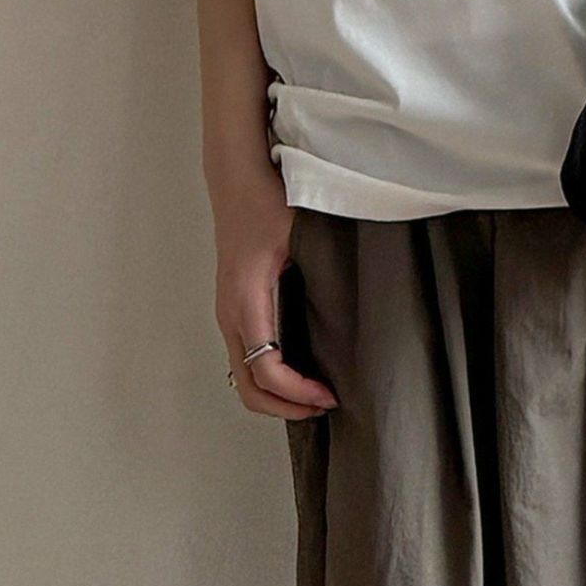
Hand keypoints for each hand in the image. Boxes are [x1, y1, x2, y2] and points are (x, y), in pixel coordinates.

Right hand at [212, 171, 338, 418]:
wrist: (237, 179)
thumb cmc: (266, 202)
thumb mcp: (300, 235)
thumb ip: (322, 269)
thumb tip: (357, 302)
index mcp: (246, 301)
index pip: (266, 368)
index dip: (297, 393)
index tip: (330, 396)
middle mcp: (231, 314)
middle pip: (248, 387)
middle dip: (286, 407)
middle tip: (326, 405)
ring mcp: (228, 312)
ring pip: (243, 376)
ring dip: (276, 395)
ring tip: (316, 394)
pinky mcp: (233, 306)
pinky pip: (245, 357)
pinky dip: (269, 376)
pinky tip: (300, 369)